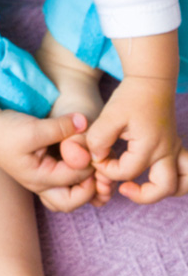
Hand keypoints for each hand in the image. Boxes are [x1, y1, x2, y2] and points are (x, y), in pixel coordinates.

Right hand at [0, 109, 94, 205]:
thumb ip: (60, 127)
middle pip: (72, 202)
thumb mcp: (34, 127)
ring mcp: (40, 181)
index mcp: (39, 178)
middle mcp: (40, 185)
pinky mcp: (41, 172)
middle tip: (94, 165)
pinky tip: (78, 162)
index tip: (93, 144)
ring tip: (87, 167)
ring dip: (82, 188)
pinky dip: (75, 181)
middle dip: (89, 187)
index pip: (76, 177)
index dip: (90, 161)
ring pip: (67, 199)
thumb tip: (84, 122)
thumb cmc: (5, 130)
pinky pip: (62, 188)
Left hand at [87, 75, 182, 203]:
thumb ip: (99, 139)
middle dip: (141, 195)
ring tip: (143, 187)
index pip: (126, 172)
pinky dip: (173, 180)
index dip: (105, 169)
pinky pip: (183, 171)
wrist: (151, 81)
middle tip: (122, 188)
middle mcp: (167, 151)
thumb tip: (96, 158)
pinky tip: (151, 176)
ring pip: (182, 184)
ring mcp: (174, 150)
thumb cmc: (130, 97)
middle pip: (163, 189)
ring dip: (163, 191)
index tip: (96, 157)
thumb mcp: (108, 115)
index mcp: (150, 146)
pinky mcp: (175, 147)